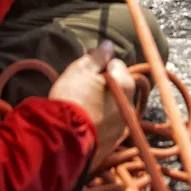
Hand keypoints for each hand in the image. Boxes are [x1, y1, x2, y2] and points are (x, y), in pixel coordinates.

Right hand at [49, 41, 135, 162]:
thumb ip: (97, 56)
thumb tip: (109, 44)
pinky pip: (106, 129)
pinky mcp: (110, 146)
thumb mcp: (80, 71)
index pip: (118, 65)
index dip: (101, 66)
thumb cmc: (72, 99)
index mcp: (125, 86)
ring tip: (80, 109)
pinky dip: (97, 124)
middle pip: (117, 89)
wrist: (61, 139)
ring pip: (112, 109)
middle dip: (103, 87)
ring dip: (101, 106)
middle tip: (82, 89)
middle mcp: (129, 108)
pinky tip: (82, 124)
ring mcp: (121, 129)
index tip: (86, 73)